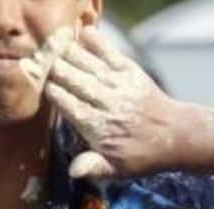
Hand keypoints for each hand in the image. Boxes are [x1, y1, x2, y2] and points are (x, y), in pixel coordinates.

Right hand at [24, 26, 192, 179]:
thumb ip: (92, 166)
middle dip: (54, 69)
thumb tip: (73, 171)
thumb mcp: (116, 170)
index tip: (38, 83)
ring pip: (87, 64)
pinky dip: (96, 42)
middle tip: (40, 61)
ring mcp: (118, 84)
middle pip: (72, 79)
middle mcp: (105, 102)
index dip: (50, 90)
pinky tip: (83, 33)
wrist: (175, 135)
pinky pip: (110, 53)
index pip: (65, 103)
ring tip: (54, 46)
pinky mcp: (131, 72)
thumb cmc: (140, 155)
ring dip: (68, 53)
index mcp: (96, 126)